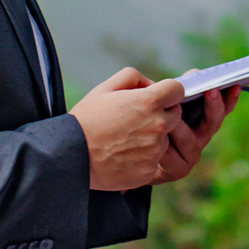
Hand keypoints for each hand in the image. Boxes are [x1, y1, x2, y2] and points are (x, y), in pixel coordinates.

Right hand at [70, 68, 183, 190]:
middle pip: (176, 115)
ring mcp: (155, 150)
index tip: (159, 97)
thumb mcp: (105, 88)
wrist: (71, 156)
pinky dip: (144, 157)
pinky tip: (124, 155)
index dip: (168, 92)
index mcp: (149, 102)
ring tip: (126, 139)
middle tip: (138, 119)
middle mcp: (157, 126)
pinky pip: (155, 159)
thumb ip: (133, 78)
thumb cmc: (86, 120)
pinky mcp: (150, 170)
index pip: (177, 90)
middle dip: (162, 113)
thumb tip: (151, 85)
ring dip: (153, 137)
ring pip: (165, 139)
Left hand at [152, 82, 240, 185]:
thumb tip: (194, 74)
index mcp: (203, 122)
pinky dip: (164, 144)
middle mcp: (202, 139)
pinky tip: (152, 137)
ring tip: (169, 114)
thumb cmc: (153, 124)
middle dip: (213, 106)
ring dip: (180, 125)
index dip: (230, 98)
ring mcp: (192, 156)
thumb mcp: (166, 105)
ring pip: (190, 139)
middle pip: (213, 123)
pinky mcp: (178, 169)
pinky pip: (172, 155)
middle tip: (211, 90)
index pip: (223, 109)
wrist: (138, 157)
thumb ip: (181, 90)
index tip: (234, 85)